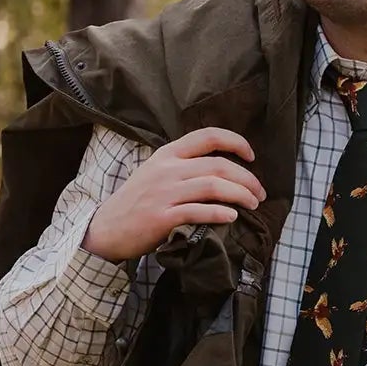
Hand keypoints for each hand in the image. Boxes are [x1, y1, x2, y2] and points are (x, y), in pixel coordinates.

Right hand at [82, 128, 266, 262]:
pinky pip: (198, 212)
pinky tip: (231, 216)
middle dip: (246, 178)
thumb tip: (221, 168)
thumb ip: (182, 165)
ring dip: (240, 195)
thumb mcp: (155, 172)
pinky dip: (219, 214)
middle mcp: (167, 170)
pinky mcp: (162, 218)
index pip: (207, 136)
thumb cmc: (136, 202)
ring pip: (213, 187)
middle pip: (218, 166)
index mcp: (167, 154)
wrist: (106, 229)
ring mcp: (164, 193)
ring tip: (253, 204)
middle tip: (259, 192)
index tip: (251, 156)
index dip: (235, 142)